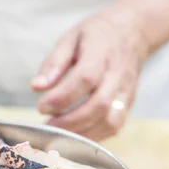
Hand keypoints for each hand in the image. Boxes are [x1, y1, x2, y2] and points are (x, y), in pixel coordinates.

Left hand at [31, 9, 148, 140]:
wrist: (133, 32)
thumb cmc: (96, 36)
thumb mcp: (70, 39)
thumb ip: (53, 63)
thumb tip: (36, 87)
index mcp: (101, 52)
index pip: (85, 78)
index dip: (62, 98)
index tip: (41, 107)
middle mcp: (118, 74)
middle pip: (99, 105)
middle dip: (69, 121)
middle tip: (46, 126)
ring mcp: (127, 91)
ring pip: (110, 121)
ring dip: (82, 133)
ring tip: (58, 134)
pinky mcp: (129, 104)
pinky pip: (115, 126)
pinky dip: (93, 137)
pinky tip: (75, 136)